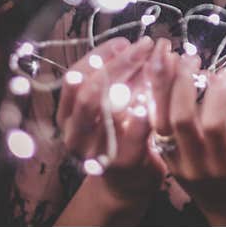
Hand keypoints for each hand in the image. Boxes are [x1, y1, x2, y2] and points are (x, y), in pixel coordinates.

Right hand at [56, 35, 172, 201]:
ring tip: (157, 64)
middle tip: (146, 46)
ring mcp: (95, 151)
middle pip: (90, 91)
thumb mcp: (110, 106)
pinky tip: (157, 97)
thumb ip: (116, 80)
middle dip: (120, 64)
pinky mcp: (121, 163)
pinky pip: (132, 134)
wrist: (127, 184)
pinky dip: (144, 112)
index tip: (124, 42)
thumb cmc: (120, 135)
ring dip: (135, 82)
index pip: (75, 76)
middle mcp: (74, 133)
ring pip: (108, 110)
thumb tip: (129, 45)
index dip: (99, 56)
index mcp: (68, 114)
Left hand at [149, 53, 225, 223]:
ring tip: (166, 57)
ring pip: (159, 120)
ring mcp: (176, 161)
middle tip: (190, 58)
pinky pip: (153, 124)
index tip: (222, 72)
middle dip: (183, 83)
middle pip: (180, 120)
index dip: (217, 95)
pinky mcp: (163, 156)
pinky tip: (157, 74)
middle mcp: (197, 163)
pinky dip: (153, 97)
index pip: (214, 124)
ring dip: (161, 85)